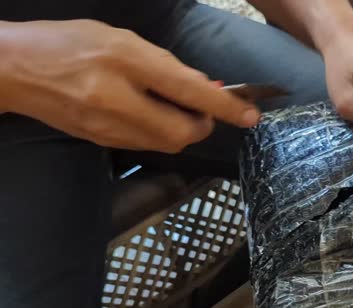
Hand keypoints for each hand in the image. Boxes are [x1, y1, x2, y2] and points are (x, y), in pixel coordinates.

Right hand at [0, 20, 259, 152]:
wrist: (14, 70)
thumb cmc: (69, 43)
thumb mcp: (122, 40)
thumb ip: (166, 64)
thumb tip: (206, 88)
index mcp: (125, 62)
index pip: (189, 91)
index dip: (226, 107)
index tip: (251, 116)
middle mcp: (117, 99)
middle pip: (183, 133)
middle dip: (204, 125)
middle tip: (204, 108)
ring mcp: (108, 127)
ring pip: (167, 143)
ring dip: (183, 130)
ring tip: (174, 106)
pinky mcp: (101, 142)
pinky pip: (147, 145)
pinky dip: (161, 133)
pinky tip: (152, 114)